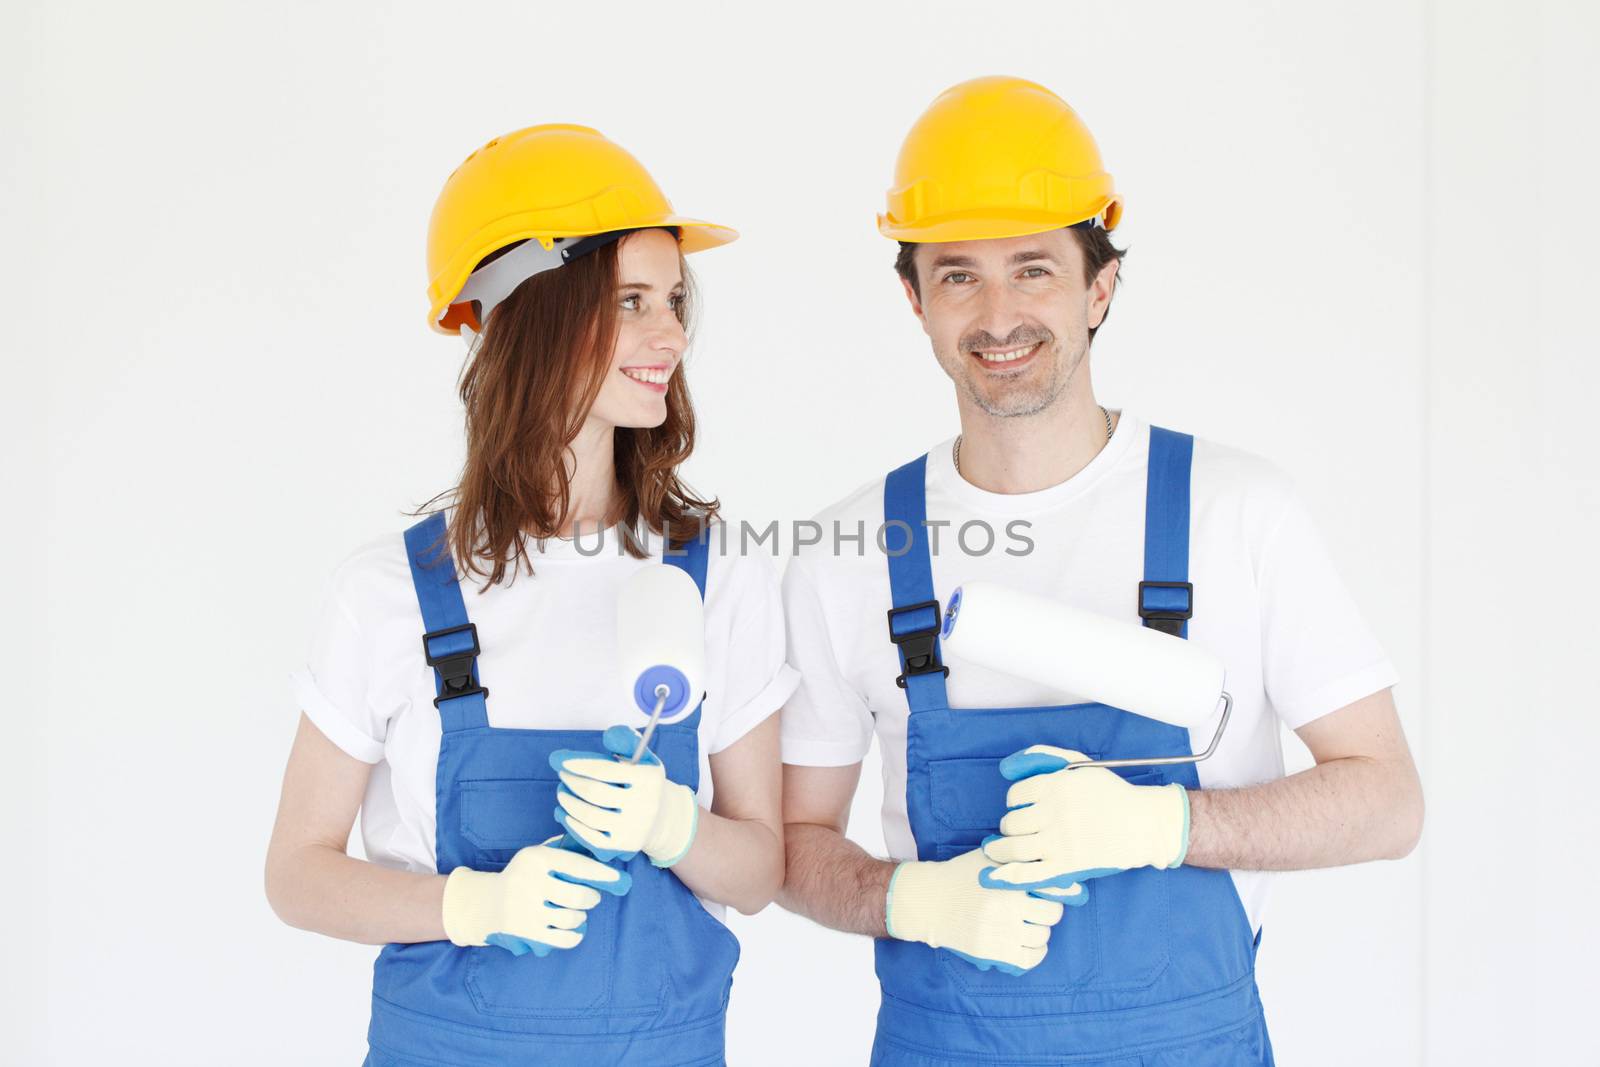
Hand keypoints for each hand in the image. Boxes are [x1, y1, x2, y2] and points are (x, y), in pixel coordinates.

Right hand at [442, 835, 630, 955]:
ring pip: (572, 918)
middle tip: (592, 896)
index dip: (603, 874)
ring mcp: (526, 910)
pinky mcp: (526, 932)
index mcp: (535, 859)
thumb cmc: (524, 875)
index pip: (577, 866)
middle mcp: (529, 883)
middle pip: (579, 896)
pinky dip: (575, 935)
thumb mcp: (537, 854)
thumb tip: (598, 847)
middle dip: (592, 897)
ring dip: (580, 916)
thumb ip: (565, 849)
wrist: (488, 903)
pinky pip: (564, 938)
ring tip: (575, 911)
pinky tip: (573, 928)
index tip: (621, 879)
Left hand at [550, 725, 699, 866]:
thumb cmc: (641, 782)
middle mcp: (645, 805)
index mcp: (649, 779)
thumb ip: (626, 741)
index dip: (580, 764)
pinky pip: (590, 837)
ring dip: (568, 802)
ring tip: (562, 792)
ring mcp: (633, 828)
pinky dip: (572, 823)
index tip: (560, 760)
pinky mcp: (622, 846)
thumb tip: (608, 735)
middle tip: (563, 776)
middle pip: (595, 792)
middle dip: (572, 781)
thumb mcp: (642, 757)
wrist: (660, 818)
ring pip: (589, 815)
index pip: (606, 770)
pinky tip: (563, 812)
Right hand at [886, 847, 1070, 974]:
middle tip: (1039, 906)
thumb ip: (1017, 855)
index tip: (1055, 891)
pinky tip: (1030, 943)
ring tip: (1029, 923)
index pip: (1053, 889)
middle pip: (1052, 914)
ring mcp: (1001, 931)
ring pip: (1042, 936)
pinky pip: (1029, 958)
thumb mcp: (989, 857)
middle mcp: (1007, 906)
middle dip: (1048, 909)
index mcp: (1009, 881)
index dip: (1059, 889)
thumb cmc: (962, 875)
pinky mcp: (993, 952)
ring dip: (1039, 929)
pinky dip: (1036, 952)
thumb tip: (1048, 855)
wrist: (930, 901)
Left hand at [979, 746, 1188, 891]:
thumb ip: (1043, 757)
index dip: (1015, 803)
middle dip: (1009, 826)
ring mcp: (1061, 841)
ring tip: (996, 849)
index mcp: (1058, 785)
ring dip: (1000, 849)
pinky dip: (1006, 876)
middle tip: (1015, 829)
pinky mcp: (1068, 866)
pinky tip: (992, 875)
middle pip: (1012, 822)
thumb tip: (1006, 767)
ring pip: (1014, 847)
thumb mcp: (1079, 766)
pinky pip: (1029, 874)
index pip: (1016, 796)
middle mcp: (1056, 812)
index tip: (1022, 808)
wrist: (1144, 824)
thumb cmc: (1110, 793)